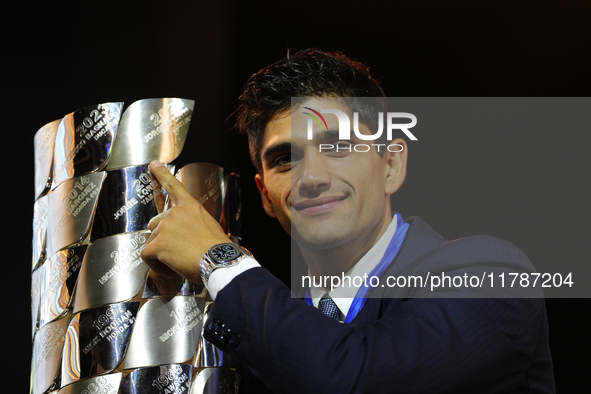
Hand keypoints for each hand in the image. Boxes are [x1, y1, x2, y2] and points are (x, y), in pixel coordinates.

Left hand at [141, 161, 231, 283]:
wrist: (218, 262)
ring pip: (151, 242)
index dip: (162, 174)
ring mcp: (165, 227)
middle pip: (155, 223)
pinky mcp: (157, 244)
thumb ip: (192, 224)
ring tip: (179, 262)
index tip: (154, 164)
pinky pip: (147, 256)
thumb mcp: (209, 227)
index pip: (174, 186)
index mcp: (191, 207)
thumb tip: (184, 234)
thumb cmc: (218, 250)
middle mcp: (175, 213)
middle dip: (161, 238)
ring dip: (161, 254)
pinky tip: (171, 269)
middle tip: (177, 252)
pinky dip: (156, 265)